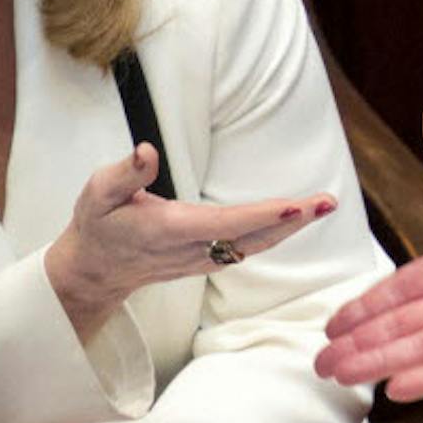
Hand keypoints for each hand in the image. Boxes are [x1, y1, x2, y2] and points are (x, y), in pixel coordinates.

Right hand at [45, 143, 333, 341]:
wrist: (95, 271)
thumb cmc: (98, 224)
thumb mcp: (98, 192)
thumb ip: (126, 173)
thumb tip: (148, 151)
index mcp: (167, 230)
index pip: (223, 224)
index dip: (260, 217)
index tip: (292, 207)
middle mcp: (190, 249)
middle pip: (250, 238)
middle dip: (291, 221)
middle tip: (327, 202)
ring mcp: (201, 260)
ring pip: (254, 246)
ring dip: (290, 227)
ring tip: (323, 205)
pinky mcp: (206, 261)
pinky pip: (247, 249)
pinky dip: (275, 233)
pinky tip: (296, 218)